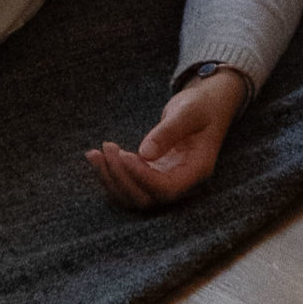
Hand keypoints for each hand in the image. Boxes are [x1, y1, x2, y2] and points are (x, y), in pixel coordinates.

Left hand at [86, 68, 248, 209]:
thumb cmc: (202, 105)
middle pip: (146, 198)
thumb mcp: (188, 111)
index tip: (124, 154)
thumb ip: (168, 131)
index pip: (166, 189)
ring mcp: (166, 180)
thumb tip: (144, 153)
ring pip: (134, 196)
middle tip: (108, 147)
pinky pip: (129, 184)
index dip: (142, 177)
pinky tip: (97, 156)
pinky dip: (111, 174)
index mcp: (196, 170)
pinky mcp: (154, 174)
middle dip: (122, 177)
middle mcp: (181, 182)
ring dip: (111, 179)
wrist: (207, 105)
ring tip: (95, 154)